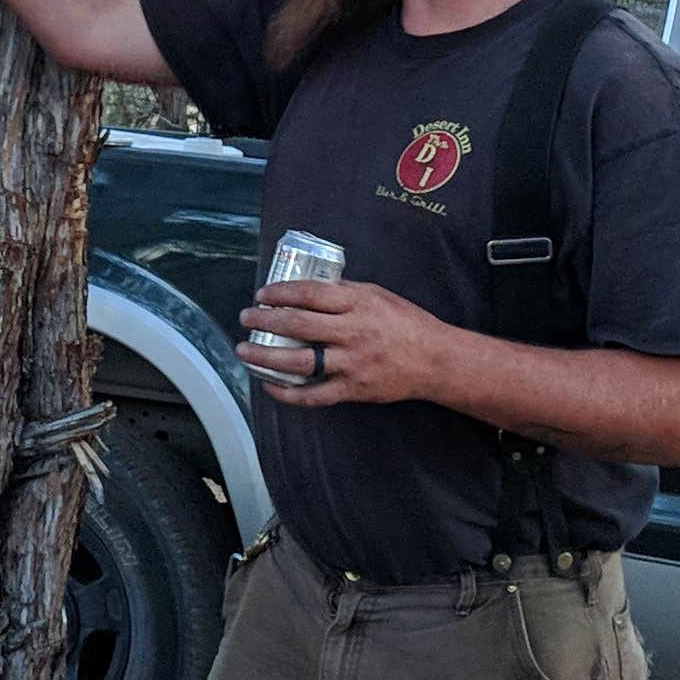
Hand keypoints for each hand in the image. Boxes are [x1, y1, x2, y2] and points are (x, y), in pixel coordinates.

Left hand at [240, 278, 446, 406]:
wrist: (435, 360)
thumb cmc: (406, 324)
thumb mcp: (377, 295)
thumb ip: (345, 291)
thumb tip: (311, 285)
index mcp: (358, 304)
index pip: (309, 294)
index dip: (280, 293)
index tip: (262, 294)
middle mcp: (353, 332)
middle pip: (298, 325)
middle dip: (265, 321)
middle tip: (246, 317)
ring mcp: (352, 363)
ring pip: (299, 362)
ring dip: (265, 357)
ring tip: (244, 351)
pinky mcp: (353, 389)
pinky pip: (314, 395)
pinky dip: (288, 393)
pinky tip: (270, 385)